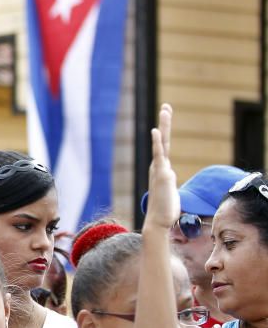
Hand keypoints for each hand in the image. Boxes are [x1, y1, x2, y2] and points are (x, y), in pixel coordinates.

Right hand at [143, 103, 179, 230]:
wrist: (159, 221)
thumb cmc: (165, 210)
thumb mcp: (170, 192)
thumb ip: (169, 182)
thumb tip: (169, 177)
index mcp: (161, 169)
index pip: (164, 147)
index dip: (164, 133)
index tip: (164, 119)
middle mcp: (159, 166)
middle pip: (163, 140)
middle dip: (165, 123)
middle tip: (166, 106)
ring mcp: (160, 169)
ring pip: (163, 144)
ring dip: (164, 126)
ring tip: (166, 110)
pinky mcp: (162, 173)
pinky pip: (159, 154)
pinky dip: (157, 142)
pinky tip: (156, 131)